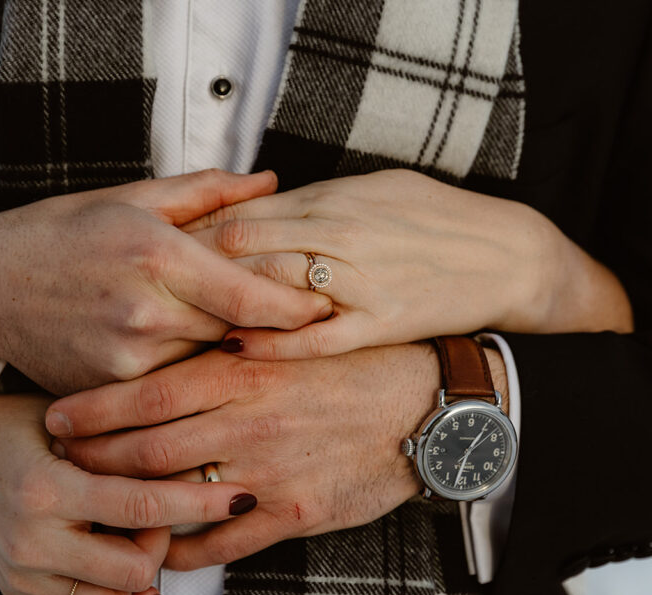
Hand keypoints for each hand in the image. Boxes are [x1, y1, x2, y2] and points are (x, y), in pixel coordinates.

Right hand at [0, 170, 331, 393]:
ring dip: (229, 355)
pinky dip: (188, 375)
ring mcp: (127, 358)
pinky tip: (195, 364)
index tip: (325, 310)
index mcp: (157, 256)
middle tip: (305, 329)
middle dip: (271, 333)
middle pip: (237, 334)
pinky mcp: (110, 388)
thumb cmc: (59, 234)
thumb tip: (270, 181)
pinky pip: (169, 386)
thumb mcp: (130, 198)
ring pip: (207, 364)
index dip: (298, 309)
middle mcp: (146, 312)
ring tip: (254, 351)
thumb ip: (206, 193)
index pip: (250, 297)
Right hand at [0, 394, 257, 594]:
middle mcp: (33, 541)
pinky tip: (128, 581)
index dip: (199, 504)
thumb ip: (119, 438)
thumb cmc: (11, 424)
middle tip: (161, 510)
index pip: (141, 506)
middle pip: (134, 569)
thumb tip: (191, 448)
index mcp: (48, 489)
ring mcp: (22, 576)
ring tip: (137, 539)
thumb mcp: (64, 419)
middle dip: (165, 542)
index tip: (241, 497)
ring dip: (142, 578)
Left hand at [46, 345, 505, 570]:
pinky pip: (223, 544)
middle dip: (94, 459)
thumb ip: (232, 347)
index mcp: (246, 370)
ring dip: (129, 505)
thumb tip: (177, 346)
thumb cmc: (356, 362)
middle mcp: (249, 422)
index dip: (94, 409)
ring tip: (97, 506)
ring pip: (177, 496)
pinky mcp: (295, 512)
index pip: (150, 392)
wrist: (426, 405)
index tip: (56, 416)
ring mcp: (270, 471)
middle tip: (61, 461)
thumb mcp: (292, 337)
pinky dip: (183, 551)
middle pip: (148, 448)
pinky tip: (160, 550)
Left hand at [184, 169, 631, 359]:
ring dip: (219, 310)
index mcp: (333, 199)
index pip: (241, 215)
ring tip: (177, 327)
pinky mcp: (378, 325)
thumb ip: (310, 201)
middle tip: (145, 298)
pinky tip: (235, 349)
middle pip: (241, 252)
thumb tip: (254, 205)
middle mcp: (338, 237)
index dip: (192, 237)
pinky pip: (315, 339)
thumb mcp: (371, 188)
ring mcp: (358, 283)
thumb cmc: (434, 217)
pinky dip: (272, 343)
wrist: (505, 255)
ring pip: (270, 291)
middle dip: (188, 275)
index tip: (156, 256)